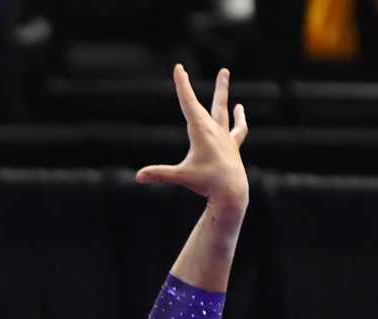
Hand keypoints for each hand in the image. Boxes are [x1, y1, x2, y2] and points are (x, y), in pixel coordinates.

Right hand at [135, 65, 249, 213]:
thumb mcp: (181, 176)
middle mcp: (214, 129)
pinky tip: (239, 110)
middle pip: (204, 101)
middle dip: (192, 86)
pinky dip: (238, 119)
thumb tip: (138, 177)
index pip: (188, 102)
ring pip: (223, 109)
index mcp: (200, 130)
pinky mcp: (232, 145)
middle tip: (187, 69)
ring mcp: (225, 136)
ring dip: (222, 91)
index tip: (179, 68)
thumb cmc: (206, 183)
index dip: (182, 84)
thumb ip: (160, 174)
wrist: (231, 191)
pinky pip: (237, 129)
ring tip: (224, 74)